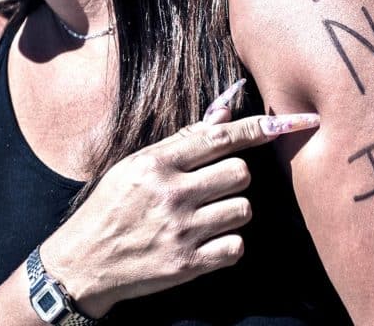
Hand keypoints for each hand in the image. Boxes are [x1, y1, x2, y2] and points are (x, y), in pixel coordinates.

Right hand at [39, 94, 319, 317]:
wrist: (81, 264)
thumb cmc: (113, 207)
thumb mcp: (137, 165)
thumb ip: (184, 140)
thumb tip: (226, 109)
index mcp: (157, 163)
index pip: (221, 138)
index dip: (260, 129)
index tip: (292, 123)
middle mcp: (171, 194)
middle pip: (241, 173)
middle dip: (234, 178)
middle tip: (212, 188)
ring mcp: (180, 231)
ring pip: (243, 209)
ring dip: (232, 212)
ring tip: (205, 216)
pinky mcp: (187, 264)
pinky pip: (236, 247)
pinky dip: (227, 244)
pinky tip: (206, 241)